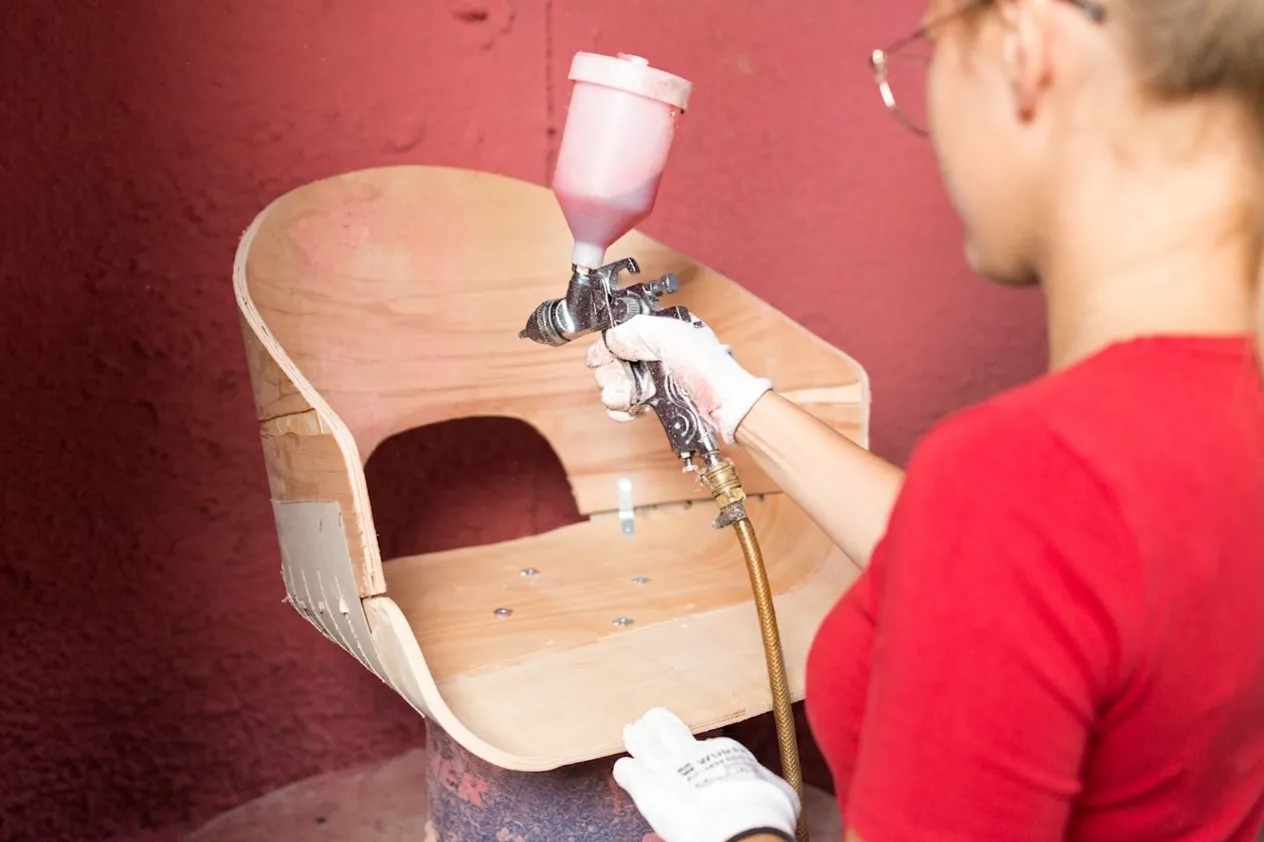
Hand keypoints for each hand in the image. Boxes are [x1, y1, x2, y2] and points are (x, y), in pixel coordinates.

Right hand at [585, 314, 772, 443]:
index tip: (606, 356)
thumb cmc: (708, 367)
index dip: (607, 346)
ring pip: (612, 384)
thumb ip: (635, 330)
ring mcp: (652, 378)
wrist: (724, 404)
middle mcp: (651, 353)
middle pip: (610, 360)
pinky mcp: (653, 402)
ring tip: (632, 396)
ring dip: (617, 392)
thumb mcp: (670, 333)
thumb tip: (611, 339)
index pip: (616, 333)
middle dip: (611, 372)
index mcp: (657, 331)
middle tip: (625, 379)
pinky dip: (622, 409)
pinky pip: (622, 404)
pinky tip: (633, 408)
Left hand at [612, 707, 799, 841]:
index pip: (705, 746)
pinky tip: (625, 770)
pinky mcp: (648, 789)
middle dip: (658, 725)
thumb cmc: (766, 814)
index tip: (696, 758)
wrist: (743, 828)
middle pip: (668, 727)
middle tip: (648, 721)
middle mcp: (693, 754)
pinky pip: (628, 772)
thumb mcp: (778, 793)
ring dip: (638, 739)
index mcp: (724, 751)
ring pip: (644, 742)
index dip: (698, 754)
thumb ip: (764, 785)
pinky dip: (626, 772)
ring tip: (631, 732)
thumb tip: (770, 790)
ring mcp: (668, 769)